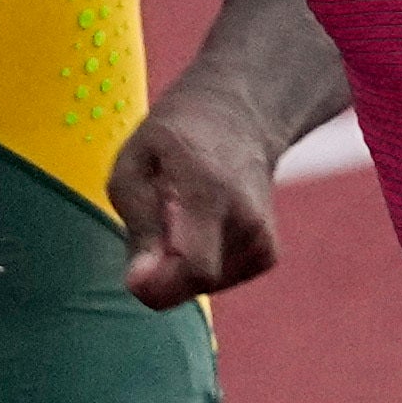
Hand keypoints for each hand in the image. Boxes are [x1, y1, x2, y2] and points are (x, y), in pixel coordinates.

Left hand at [111, 92, 288, 309]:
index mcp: (209, 192)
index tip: (135, 275)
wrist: (241, 118)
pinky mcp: (267, 255)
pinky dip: (200, 263)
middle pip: (197, 282)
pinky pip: (219, 280)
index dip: (160, 284)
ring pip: (203, 284)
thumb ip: (137, 223)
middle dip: (162, 273)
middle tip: (152, 229)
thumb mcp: (134, 163)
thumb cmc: (174, 138)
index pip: (195, 267)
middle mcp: (247, 220)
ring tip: (179, 218)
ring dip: (179, 264)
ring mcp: (263, 240)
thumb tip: (139, 284)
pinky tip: (200, 227)